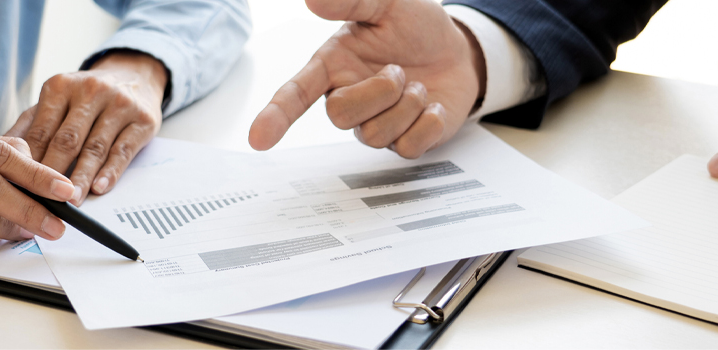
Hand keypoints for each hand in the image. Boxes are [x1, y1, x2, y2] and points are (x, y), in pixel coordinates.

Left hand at [7, 50, 166, 204]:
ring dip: (81, 178)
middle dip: (52, 173)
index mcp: (60, 87)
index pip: (41, 131)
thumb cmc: (86, 99)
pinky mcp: (143, 119)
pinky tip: (100, 188)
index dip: (28, 162)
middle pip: (67, 140)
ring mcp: (119, 104)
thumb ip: (28, 129)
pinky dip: (110, 172)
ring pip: (95, 148)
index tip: (18, 189)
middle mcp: (90, 90)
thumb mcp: (56, 103)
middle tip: (41, 202)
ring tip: (70, 202)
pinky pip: (123, 150)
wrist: (134, 75)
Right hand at [248, 0, 484, 157]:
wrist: (460, 50)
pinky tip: (434, 106)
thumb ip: (352, 1)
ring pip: (375, 136)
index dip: (275, 116)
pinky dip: (429, 124)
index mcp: (334, 65)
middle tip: (400, 70)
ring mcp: (375, 124)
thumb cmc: (416, 27)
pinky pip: (408, 148)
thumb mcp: (388, 4)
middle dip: (378, 92)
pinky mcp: (404, 142)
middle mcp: (349, 98)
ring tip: (419, 85)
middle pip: (339, 117)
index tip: (258, 138)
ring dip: (407, 105)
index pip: (295, 95)